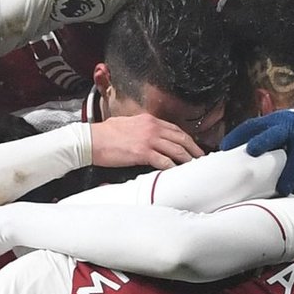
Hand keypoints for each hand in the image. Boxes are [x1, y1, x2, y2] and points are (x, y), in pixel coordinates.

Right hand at [88, 114, 204, 169]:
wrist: (91, 140)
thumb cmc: (105, 134)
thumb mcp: (127, 125)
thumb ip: (141, 129)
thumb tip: (149, 137)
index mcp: (149, 120)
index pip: (175, 130)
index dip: (187, 140)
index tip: (194, 147)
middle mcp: (152, 127)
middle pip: (181, 139)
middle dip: (194, 150)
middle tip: (202, 159)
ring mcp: (148, 140)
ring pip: (176, 150)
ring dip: (188, 160)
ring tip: (194, 168)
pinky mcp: (143, 152)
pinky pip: (164, 161)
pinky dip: (174, 168)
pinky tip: (178, 173)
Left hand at [219, 100, 293, 195]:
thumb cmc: (291, 130)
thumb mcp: (275, 127)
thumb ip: (256, 139)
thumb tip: (224, 158)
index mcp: (274, 122)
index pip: (253, 126)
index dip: (238, 135)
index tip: (225, 147)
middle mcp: (289, 128)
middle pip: (275, 134)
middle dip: (264, 141)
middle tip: (253, 151)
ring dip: (291, 173)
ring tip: (284, 190)